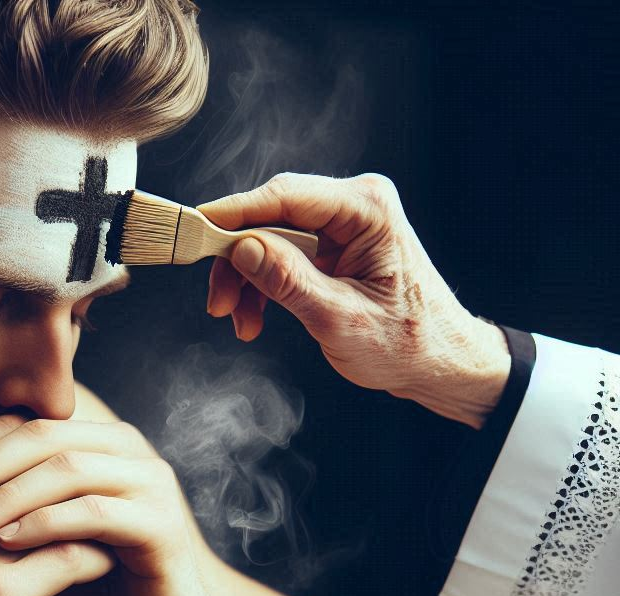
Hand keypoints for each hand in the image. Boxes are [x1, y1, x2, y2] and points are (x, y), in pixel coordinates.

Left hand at [0, 414, 259, 595]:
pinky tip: (3, 545)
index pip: (21, 426)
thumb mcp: (36, 554)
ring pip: (66, 467)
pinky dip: (44, 524)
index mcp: (96, 448)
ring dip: (7, 492)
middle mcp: (128, 454)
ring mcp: (151, 486)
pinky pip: (93, 512)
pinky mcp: (162, 526)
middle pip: (41, 434)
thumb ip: (1, 514)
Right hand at [0, 473, 113, 595]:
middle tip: (112, 490)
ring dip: (93, 515)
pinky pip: (69, 558)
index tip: (74, 474)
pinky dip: (98, 558)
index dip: (39, 461)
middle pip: (28, 471)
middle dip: (72, 479)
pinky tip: (117, 565)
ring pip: (56, 509)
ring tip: (123, 523)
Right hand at [199, 173, 510, 427]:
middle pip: (270, 216)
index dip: (234, 212)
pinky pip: (279, 257)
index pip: (286, 196)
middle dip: (236, 261)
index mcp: (367, 210)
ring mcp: (341, 226)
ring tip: (239, 322)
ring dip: (245, 281)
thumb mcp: (340, 319)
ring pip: (268, 239)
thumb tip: (243, 249)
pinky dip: (260, 287)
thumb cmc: (406, 343)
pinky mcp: (331, 248)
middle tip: (217, 302)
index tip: (194, 227)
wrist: (436, 364)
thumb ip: (290, 282)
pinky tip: (253, 318)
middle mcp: (354, 207)